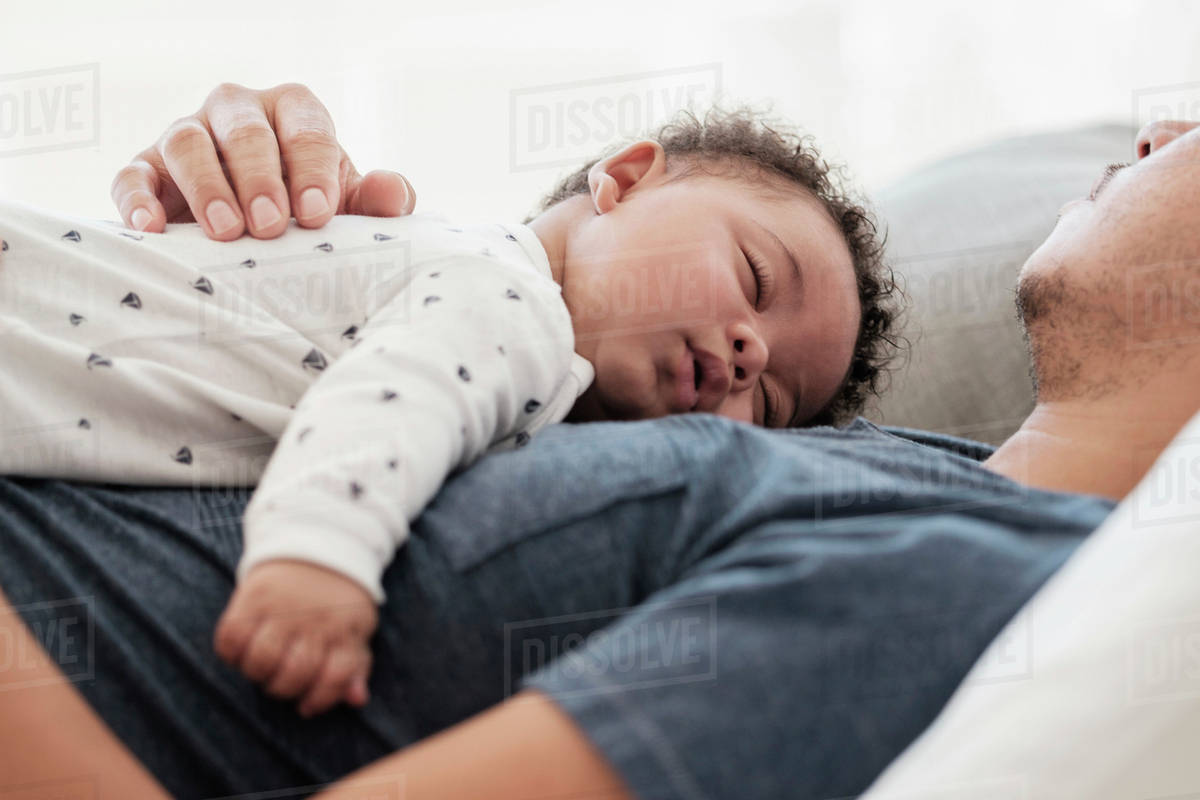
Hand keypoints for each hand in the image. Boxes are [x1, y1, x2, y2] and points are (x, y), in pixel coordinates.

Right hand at [111, 82, 415, 240]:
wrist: (259, 231)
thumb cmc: (310, 209)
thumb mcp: (347, 206)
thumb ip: (376, 200)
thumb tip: (392, 192)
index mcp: (292, 111)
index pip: (304, 126)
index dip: (312, 168)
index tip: (318, 214)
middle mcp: (237, 111)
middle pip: (244, 131)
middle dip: (259, 178)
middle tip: (271, 225)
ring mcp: (187, 134)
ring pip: (187, 143)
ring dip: (205, 187)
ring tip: (226, 231)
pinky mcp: (146, 168)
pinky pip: (133, 174)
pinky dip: (138, 199)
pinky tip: (153, 229)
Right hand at [214, 559, 378, 716]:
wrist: (316, 541)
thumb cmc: (336, 599)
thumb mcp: (356, 626)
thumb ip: (356, 665)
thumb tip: (356, 699)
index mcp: (345, 629)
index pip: (334, 677)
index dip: (319, 700)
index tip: (307, 705)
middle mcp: (314, 620)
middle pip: (293, 675)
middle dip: (283, 689)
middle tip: (280, 681)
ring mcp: (283, 607)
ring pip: (260, 661)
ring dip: (256, 673)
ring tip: (261, 666)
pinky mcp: (253, 595)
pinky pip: (230, 638)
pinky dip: (231, 654)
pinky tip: (242, 650)